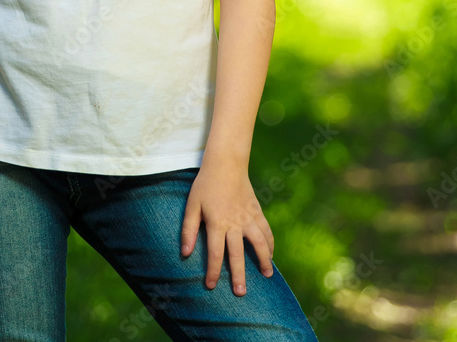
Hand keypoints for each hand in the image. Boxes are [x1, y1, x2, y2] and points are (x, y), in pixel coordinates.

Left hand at [180, 162, 273, 295]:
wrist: (226, 164)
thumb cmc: (205, 184)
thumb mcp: (192, 205)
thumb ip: (188, 229)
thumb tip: (185, 253)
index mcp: (217, 223)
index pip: (215, 253)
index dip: (213, 271)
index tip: (211, 285)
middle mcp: (235, 223)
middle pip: (238, 254)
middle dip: (239, 275)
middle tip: (241, 293)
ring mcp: (249, 218)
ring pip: (260, 244)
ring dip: (264, 260)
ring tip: (267, 275)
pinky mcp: (257, 211)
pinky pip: (267, 231)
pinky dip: (270, 243)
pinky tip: (271, 253)